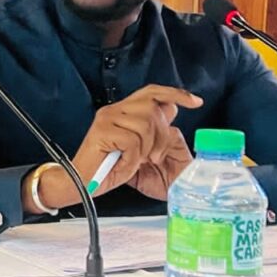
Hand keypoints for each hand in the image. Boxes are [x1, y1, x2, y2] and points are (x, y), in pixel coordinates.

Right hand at [30, 85, 202, 210]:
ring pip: (144, 126)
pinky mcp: (102, 132)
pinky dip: (131, 159)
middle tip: (153, 157)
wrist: (81, 183)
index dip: (175, 94)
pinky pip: (132, 142)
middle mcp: (114, 110)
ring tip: (134, 162)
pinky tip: (122, 165)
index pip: (152, 92)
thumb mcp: (139, 148)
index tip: (195, 102)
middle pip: (153, 110)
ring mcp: (106, 119)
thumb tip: (170, 110)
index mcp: (123, 110)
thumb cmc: (108, 169)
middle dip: (161, 137)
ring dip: (145, 150)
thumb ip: (153, 128)